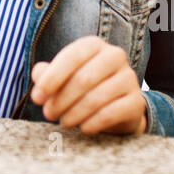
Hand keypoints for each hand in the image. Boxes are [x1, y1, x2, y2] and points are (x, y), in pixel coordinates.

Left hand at [30, 36, 147, 135]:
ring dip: (74, 113)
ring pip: (97, 97)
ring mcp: (129, 78)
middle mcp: (115, 56)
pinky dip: (93, 123)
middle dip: (61, 99)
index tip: (37, 97)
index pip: (71, 56)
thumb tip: (39, 75)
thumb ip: (46, 73)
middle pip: (83, 79)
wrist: (117, 108)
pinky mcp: (136, 102)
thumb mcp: (62, 77)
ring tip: (64, 122)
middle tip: (48, 114)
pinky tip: (83, 128)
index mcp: (94, 44)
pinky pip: (112, 113)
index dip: (52, 78)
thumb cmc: (83, 88)